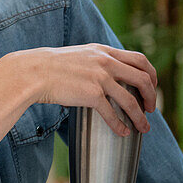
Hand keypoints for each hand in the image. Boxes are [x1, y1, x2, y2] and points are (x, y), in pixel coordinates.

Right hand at [2, 44, 156, 135]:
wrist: (31, 72)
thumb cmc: (49, 66)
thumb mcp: (78, 55)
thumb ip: (94, 61)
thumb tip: (104, 74)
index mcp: (103, 51)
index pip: (139, 60)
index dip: (151, 75)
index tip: (150, 87)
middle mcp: (105, 62)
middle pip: (143, 78)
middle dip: (151, 96)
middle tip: (150, 108)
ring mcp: (99, 78)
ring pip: (131, 100)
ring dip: (141, 116)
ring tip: (143, 127)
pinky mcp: (91, 94)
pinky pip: (112, 113)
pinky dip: (120, 125)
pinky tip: (122, 131)